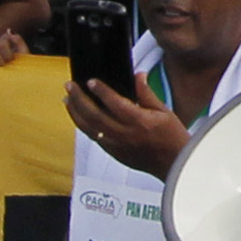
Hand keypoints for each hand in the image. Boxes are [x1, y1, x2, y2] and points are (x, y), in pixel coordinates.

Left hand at [65, 72, 191, 177]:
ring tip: (68, 99)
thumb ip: (146, 93)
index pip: (115, 103)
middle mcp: (125, 134)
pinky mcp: (113, 153)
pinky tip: (78, 117)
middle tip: (70, 86)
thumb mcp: (164, 111)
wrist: (173, 164)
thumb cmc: (172, 139)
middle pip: (95, 115)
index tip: (91, 81)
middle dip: (79, 98)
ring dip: (75, 112)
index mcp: (139, 121)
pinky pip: (93, 138)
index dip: (101, 91)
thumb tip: (137, 76)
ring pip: (89, 128)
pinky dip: (83, 126)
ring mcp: (117, 145)